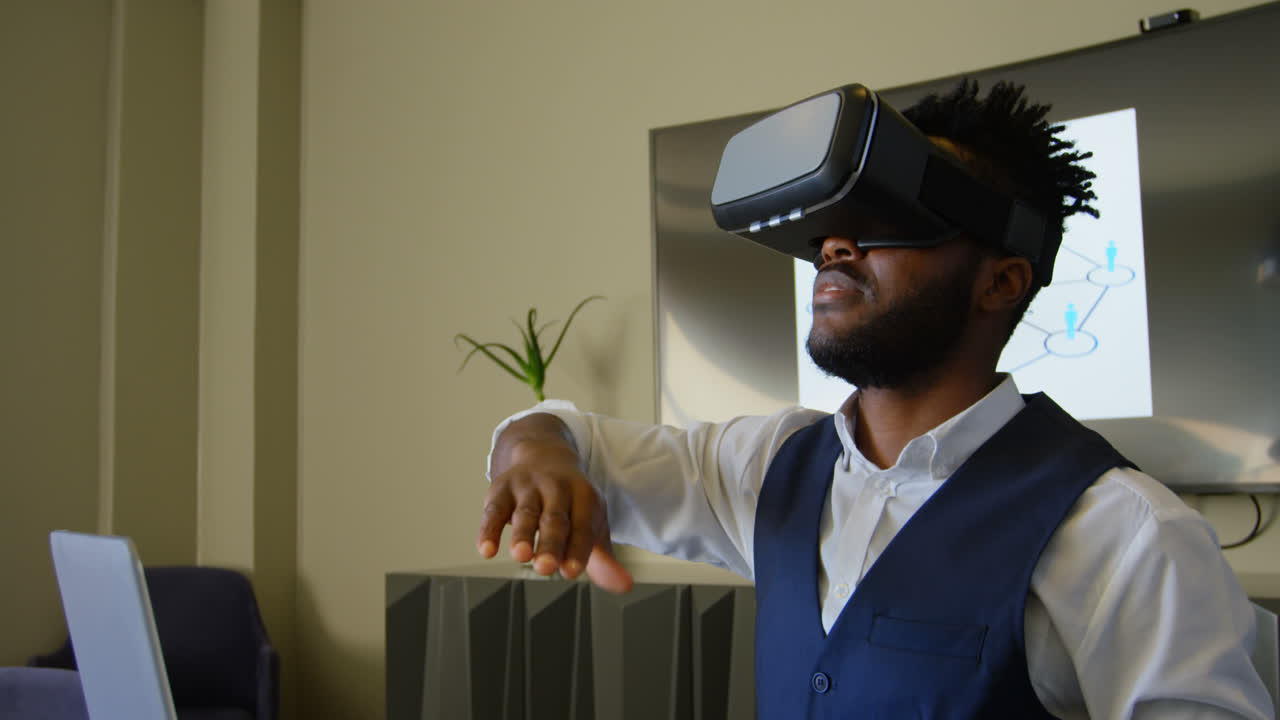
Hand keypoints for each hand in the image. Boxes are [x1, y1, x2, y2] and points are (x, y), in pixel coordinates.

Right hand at [477, 415, 632, 592]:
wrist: (542, 456)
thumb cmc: (571, 503)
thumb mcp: (590, 525)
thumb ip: (603, 559)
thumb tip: (625, 586)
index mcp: (584, 496)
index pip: (583, 525)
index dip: (578, 548)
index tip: (572, 571)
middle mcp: (556, 488)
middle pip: (555, 518)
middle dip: (551, 543)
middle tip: (546, 567)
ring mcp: (528, 486)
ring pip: (525, 511)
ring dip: (522, 534)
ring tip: (520, 555)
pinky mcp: (501, 489)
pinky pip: (494, 510)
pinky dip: (489, 529)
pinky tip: (487, 550)